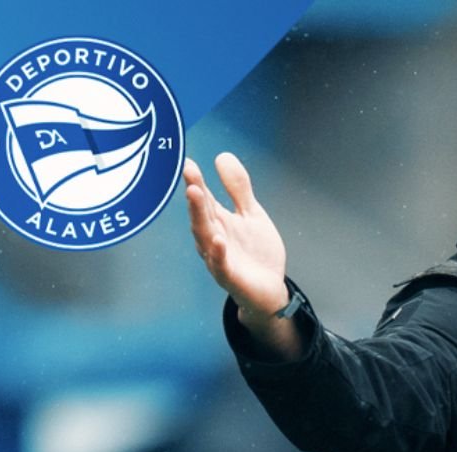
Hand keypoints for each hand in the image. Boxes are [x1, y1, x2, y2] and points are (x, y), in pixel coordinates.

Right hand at [184, 152, 288, 318]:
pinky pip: (220, 265)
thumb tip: (222, 156)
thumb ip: (238, 188)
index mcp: (217, 221)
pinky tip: (218, 240)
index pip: (204, 198)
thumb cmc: (255, 252)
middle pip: (201, 214)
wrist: (269, 290)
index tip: (187, 161)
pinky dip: (217, 253)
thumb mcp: (251, 214)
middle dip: (195, 194)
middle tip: (189, 173)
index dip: (196, 180)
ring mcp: (219, 258)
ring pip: (205, 236)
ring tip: (195, 194)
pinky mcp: (230, 277)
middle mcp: (213, 237)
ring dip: (198, 216)